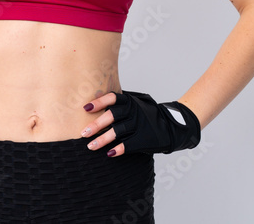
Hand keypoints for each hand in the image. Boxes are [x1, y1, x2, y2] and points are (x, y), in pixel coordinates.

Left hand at [80, 90, 200, 156]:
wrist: (170, 126)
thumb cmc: (147, 113)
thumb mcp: (137, 101)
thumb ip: (120, 101)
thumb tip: (95, 100)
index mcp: (130, 100)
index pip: (112, 98)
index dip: (99, 102)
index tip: (85, 108)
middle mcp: (134, 111)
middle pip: (112, 116)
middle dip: (96, 125)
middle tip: (83, 133)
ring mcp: (139, 125)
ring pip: (118, 132)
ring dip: (102, 140)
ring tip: (91, 146)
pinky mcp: (144, 138)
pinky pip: (128, 145)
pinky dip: (119, 149)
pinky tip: (110, 154)